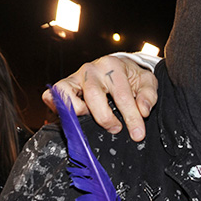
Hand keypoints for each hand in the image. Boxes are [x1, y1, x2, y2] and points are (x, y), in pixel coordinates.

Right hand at [43, 55, 158, 139]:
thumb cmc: (131, 77)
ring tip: (90, 118)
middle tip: (116, 128)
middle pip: (93, 96)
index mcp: (113, 66)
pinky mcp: (64, 85)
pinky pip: (52, 95)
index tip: (138, 134)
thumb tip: (143, 111)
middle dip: (105, 117)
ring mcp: (75, 77)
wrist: (117, 67)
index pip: (122, 96)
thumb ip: (148, 96)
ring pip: (65, 92)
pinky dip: (56, 106)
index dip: (131, 118)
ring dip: (77, 110)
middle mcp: (91, 70)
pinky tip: (71, 116)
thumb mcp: (146, 82)